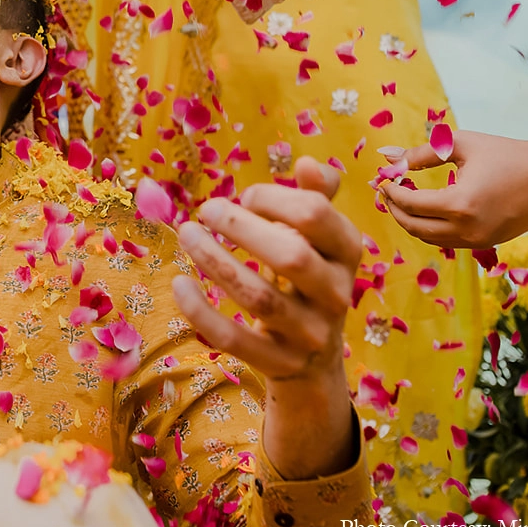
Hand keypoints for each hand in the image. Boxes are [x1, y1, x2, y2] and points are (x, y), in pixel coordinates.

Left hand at [173, 158, 361, 479]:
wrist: (313, 357)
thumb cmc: (307, 277)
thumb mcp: (319, 239)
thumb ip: (316, 197)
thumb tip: (308, 163)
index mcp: (348, 252)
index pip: (314, 214)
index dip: (272, 197)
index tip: (244, 196)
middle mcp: (337, 294)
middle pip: (290, 257)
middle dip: (241, 226)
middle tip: (207, 210)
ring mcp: (310, 333)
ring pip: (259, 299)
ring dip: (215, 261)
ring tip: (187, 234)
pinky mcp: (280, 363)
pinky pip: (235, 340)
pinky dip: (201, 312)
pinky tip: (179, 284)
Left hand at [379, 129, 527, 249]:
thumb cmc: (508, 154)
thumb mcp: (461, 144)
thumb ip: (421, 152)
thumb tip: (387, 157)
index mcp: (459, 205)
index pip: (409, 204)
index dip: (391, 192)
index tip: (382, 179)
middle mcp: (467, 230)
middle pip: (414, 227)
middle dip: (394, 210)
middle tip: (386, 191)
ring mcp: (478, 241)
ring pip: (429, 238)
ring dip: (410, 220)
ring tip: (402, 198)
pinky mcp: (486, 243)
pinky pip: (447, 240)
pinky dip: (430, 227)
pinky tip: (426, 207)